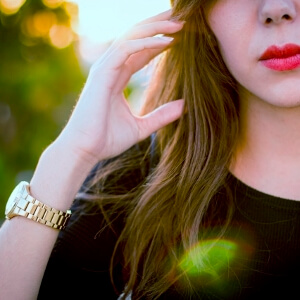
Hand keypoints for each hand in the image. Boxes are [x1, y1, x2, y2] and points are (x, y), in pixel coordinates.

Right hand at [57, 9, 184, 164]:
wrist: (85, 151)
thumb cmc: (107, 140)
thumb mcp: (142, 127)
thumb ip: (161, 115)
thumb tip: (184, 106)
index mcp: (118, 78)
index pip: (140, 51)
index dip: (159, 41)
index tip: (181, 36)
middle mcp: (111, 68)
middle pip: (136, 38)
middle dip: (158, 25)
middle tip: (181, 18)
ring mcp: (104, 69)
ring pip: (131, 37)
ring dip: (156, 28)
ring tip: (179, 23)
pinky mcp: (101, 73)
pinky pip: (126, 50)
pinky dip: (147, 43)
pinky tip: (167, 42)